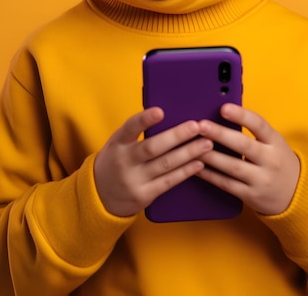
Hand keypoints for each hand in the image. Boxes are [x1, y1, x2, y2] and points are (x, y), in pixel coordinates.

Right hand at [94, 107, 212, 216]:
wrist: (101, 196)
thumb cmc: (116, 161)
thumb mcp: (118, 144)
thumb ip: (136, 132)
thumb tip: (165, 113)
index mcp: (118, 143)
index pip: (130, 128)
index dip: (144, 119)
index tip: (160, 111)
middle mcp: (124, 161)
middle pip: (152, 147)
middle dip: (177, 136)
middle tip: (196, 126)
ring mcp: (134, 180)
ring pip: (165, 164)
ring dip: (188, 153)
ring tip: (206, 143)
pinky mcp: (144, 195)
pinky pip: (168, 182)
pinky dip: (185, 171)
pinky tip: (199, 163)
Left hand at [198, 104, 299, 215]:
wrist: (295, 195)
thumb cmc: (277, 160)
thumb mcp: (273, 143)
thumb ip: (254, 131)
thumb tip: (224, 111)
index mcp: (275, 142)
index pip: (259, 125)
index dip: (241, 115)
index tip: (223, 107)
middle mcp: (270, 160)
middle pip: (244, 145)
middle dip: (220, 134)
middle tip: (201, 125)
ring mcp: (261, 180)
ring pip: (233, 167)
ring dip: (211, 156)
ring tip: (193, 146)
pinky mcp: (251, 196)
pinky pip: (227, 184)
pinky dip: (210, 175)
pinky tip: (197, 166)